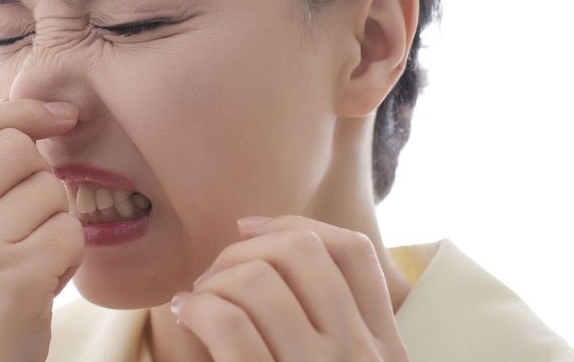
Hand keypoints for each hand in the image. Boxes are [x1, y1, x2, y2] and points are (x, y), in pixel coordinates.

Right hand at [0, 100, 84, 361]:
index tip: (58, 117)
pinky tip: (41, 288)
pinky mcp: (13, 280)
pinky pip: (70, 232)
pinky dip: (68, 259)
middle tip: (23, 227)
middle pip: (15, 148)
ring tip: (24, 266)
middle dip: (37, 180)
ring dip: (53, 225)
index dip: (19, 109)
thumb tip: (29, 118)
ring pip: (49, 190)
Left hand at [170, 216, 409, 361]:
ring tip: (197, 300)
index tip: (247, 228)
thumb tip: (262, 233)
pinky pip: (226, 321)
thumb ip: (327, 316)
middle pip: (301, 253)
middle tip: (212, 277)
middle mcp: (362, 357)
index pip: (354, 251)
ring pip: (258, 281)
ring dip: (215, 282)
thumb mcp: (338, 359)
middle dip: (244, 251)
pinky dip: (198, 308)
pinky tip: (188, 315)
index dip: (294, 224)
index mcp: (385, 348)